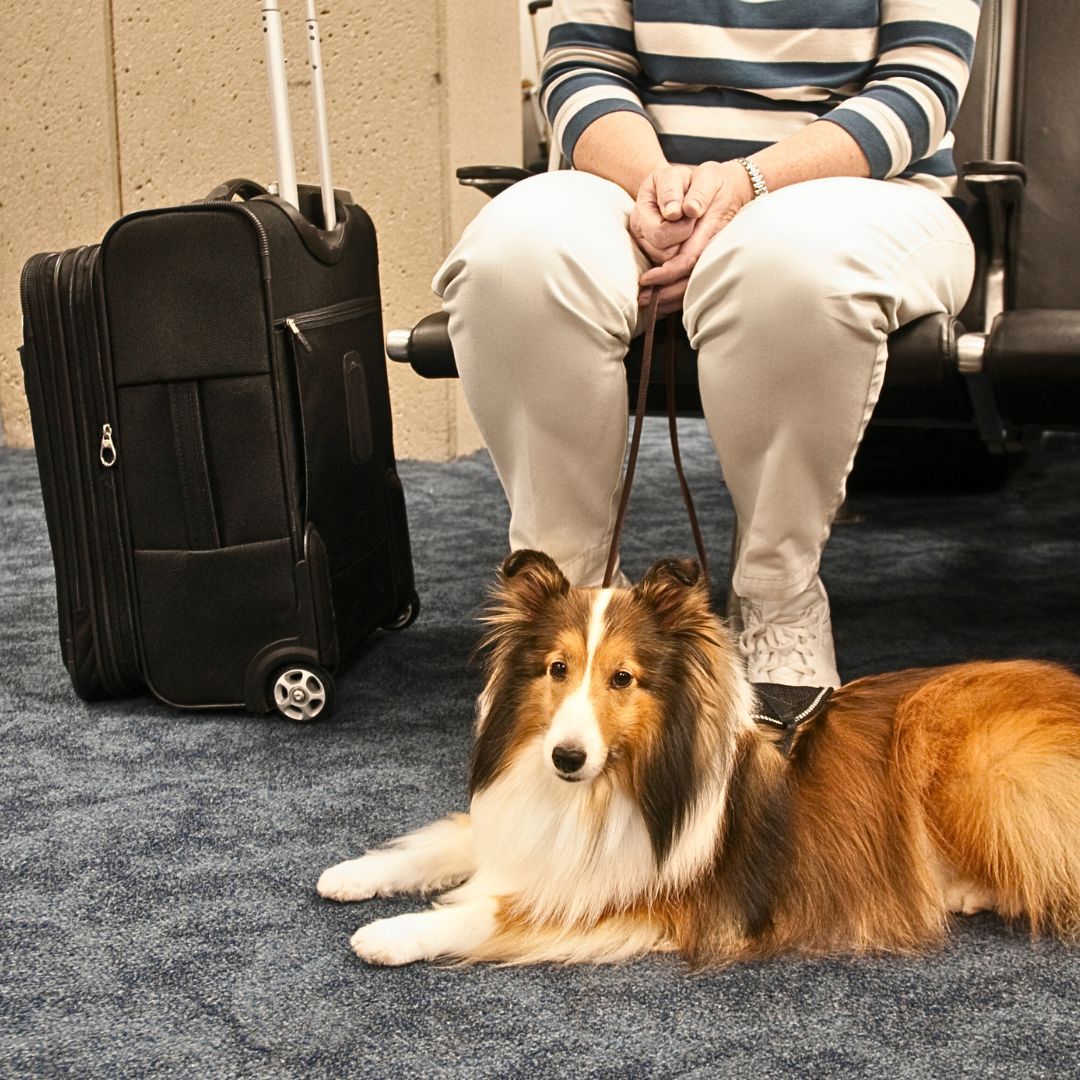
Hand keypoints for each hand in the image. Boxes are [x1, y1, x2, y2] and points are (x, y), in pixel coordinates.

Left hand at [637, 160, 753, 316]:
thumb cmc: (715, 182)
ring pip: (691, 284)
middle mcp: (708, 246)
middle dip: (666, 291)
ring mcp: (709, 255)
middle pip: (687, 278)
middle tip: (642, 300)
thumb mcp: (708, 176)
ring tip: (648, 306)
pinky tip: (662, 304)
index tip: (646, 280)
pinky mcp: (706, 259)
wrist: (736, 188)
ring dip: (670, 299)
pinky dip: (677, 295)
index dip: (666, 273)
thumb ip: (699, 192)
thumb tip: (688, 210)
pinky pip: (693, 281)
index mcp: (707, 229)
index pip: (686, 259)